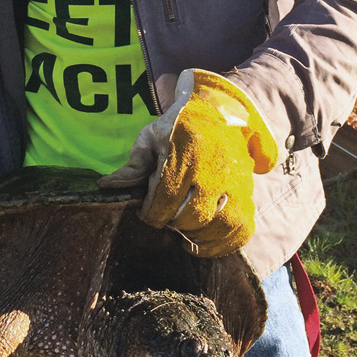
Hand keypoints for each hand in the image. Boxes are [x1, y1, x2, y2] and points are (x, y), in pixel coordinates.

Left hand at [100, 70, 277, 256]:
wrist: (218, 112)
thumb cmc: (178, 128)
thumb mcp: (150, 137)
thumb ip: (132, 165)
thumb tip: (107, 186)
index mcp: (187, 150)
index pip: (167, 196)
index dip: (151, 212)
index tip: (146, 211)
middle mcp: (216, 167)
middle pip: (193, 215)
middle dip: (172, 223)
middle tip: (164, 216)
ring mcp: (237, 182)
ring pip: (220, 225)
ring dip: (196, 234)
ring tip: (181, 228)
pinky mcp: (248, 194)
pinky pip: (241, 230)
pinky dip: (221, 244)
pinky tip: (201, 242)